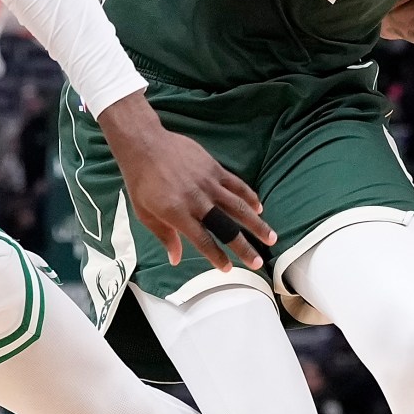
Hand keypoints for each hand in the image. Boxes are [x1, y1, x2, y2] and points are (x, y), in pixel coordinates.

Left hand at [95, 94, 272, 272]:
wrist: (145, 144)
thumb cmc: (141, 181)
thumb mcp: (145, 214)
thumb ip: (164, 236)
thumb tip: (175, 259)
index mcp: (177, 213)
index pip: (202, 240)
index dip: (217, 256)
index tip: (227, 268)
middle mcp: (196, 200)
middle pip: (226, 227)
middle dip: (244, 246)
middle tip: (258, 261)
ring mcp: (208, 182)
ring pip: (238, 206)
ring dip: (257, 223)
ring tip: (271, 237)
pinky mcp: (213, 168)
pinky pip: (236, 184)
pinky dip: (249, 196)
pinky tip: (258, 207)